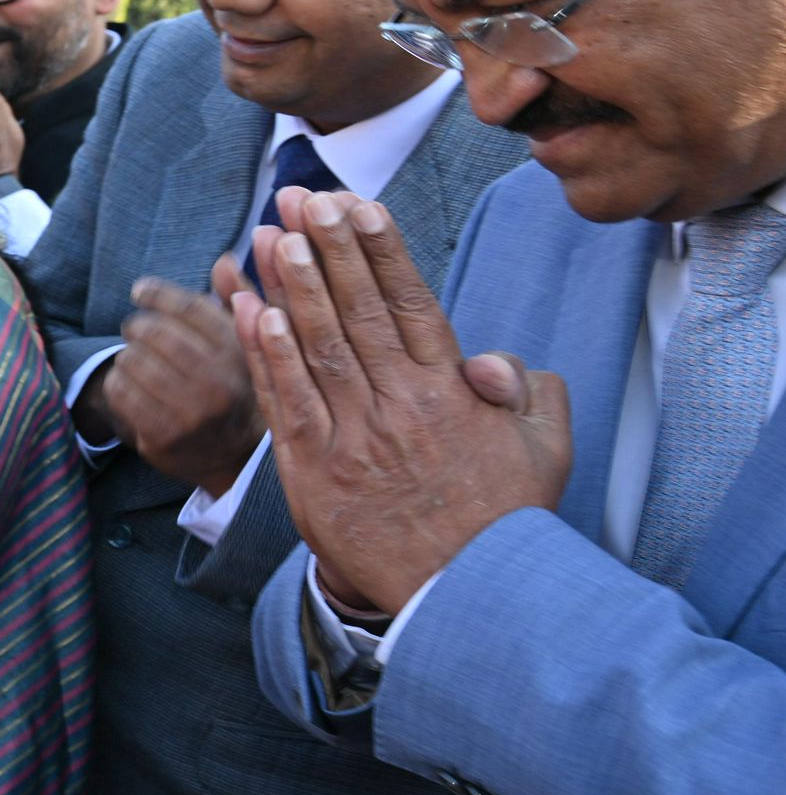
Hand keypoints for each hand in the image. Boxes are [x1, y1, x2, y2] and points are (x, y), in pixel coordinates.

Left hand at [102, 270, 264, 496]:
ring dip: (126, 356)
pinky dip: (117, 383)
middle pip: (155, 333)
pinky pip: (121, 394)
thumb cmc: (236, 385)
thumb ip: (236, 298)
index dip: (158, 293)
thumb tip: (224, 259)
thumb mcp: (246, 342)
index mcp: (240, 351)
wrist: (237, 457)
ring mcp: (192, 412)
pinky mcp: (165, 436)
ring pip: (133, 362)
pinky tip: (129, 385)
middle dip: (136, 326)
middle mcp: (219, 381)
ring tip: (136, 360)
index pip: (190, 308)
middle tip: (134, 329)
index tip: (139, 290)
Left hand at [234, 187, 570, 613]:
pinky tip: (249, 311)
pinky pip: (285, 402)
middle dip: (326, 247)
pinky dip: (266, 355)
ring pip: (317, 346)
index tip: (358, 206)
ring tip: (269, 235)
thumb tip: (490, 359)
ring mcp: (354, 438)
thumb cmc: (504, 519)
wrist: (466, 599)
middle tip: (301, 196)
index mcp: (453, 392)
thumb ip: (526, 389)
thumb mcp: (544, 447)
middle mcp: (400, 405)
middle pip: (358, 309)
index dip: (380, 249)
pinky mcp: (313, 472)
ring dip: (291, 286)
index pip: (412, 302)